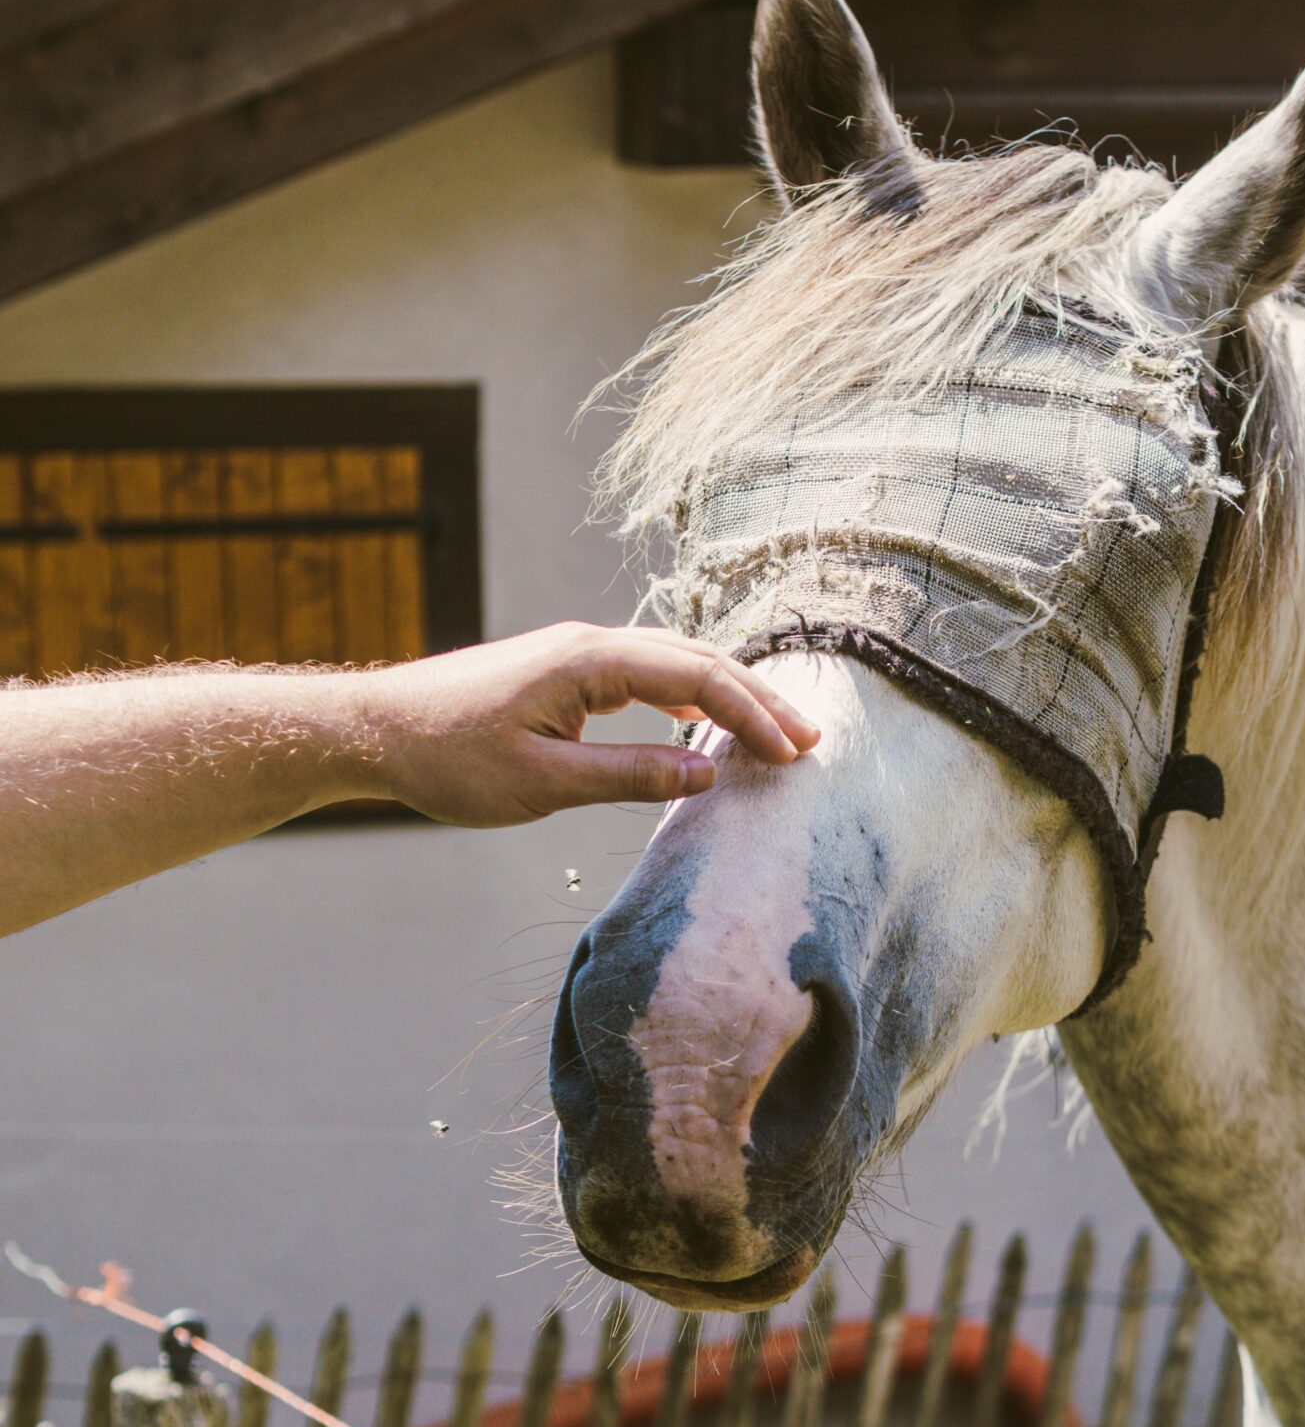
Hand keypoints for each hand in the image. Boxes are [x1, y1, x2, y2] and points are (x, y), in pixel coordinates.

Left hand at [354, 624, 819, 825]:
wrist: (371, 730)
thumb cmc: (446, 758)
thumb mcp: (541, 782)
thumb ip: (627, 776)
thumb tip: (705, 776)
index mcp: (589, 660)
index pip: (695, 678)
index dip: (751, 716)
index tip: (792, 755)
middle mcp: (590, 644)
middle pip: (697, 660)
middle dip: (759, 699)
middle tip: (811, 742)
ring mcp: (577, 655)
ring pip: (675, 663)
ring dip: (728, 696)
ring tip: (775, 734)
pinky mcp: (565, 673)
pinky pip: (646, 675)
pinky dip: (689, 698)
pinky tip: (705, 728)